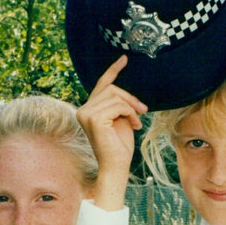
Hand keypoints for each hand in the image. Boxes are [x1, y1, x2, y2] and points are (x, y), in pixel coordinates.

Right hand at [76, 55, 146, 210]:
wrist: (116, 165)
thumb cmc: (119, 146)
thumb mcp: (121, 118)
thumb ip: (118, 104)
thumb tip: (124, 91)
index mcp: (88, 109)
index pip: (101, 84)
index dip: (113, 70)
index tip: (124, 58)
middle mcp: (83, 110)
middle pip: (111, 88)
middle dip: (130, 97)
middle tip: (143, 110)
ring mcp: (86, 114)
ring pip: (115, 95)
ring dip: (131, 107)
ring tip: (137, 121)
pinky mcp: (94, 119)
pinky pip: (118, 105)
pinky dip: (130, 113)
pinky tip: (134, 125)